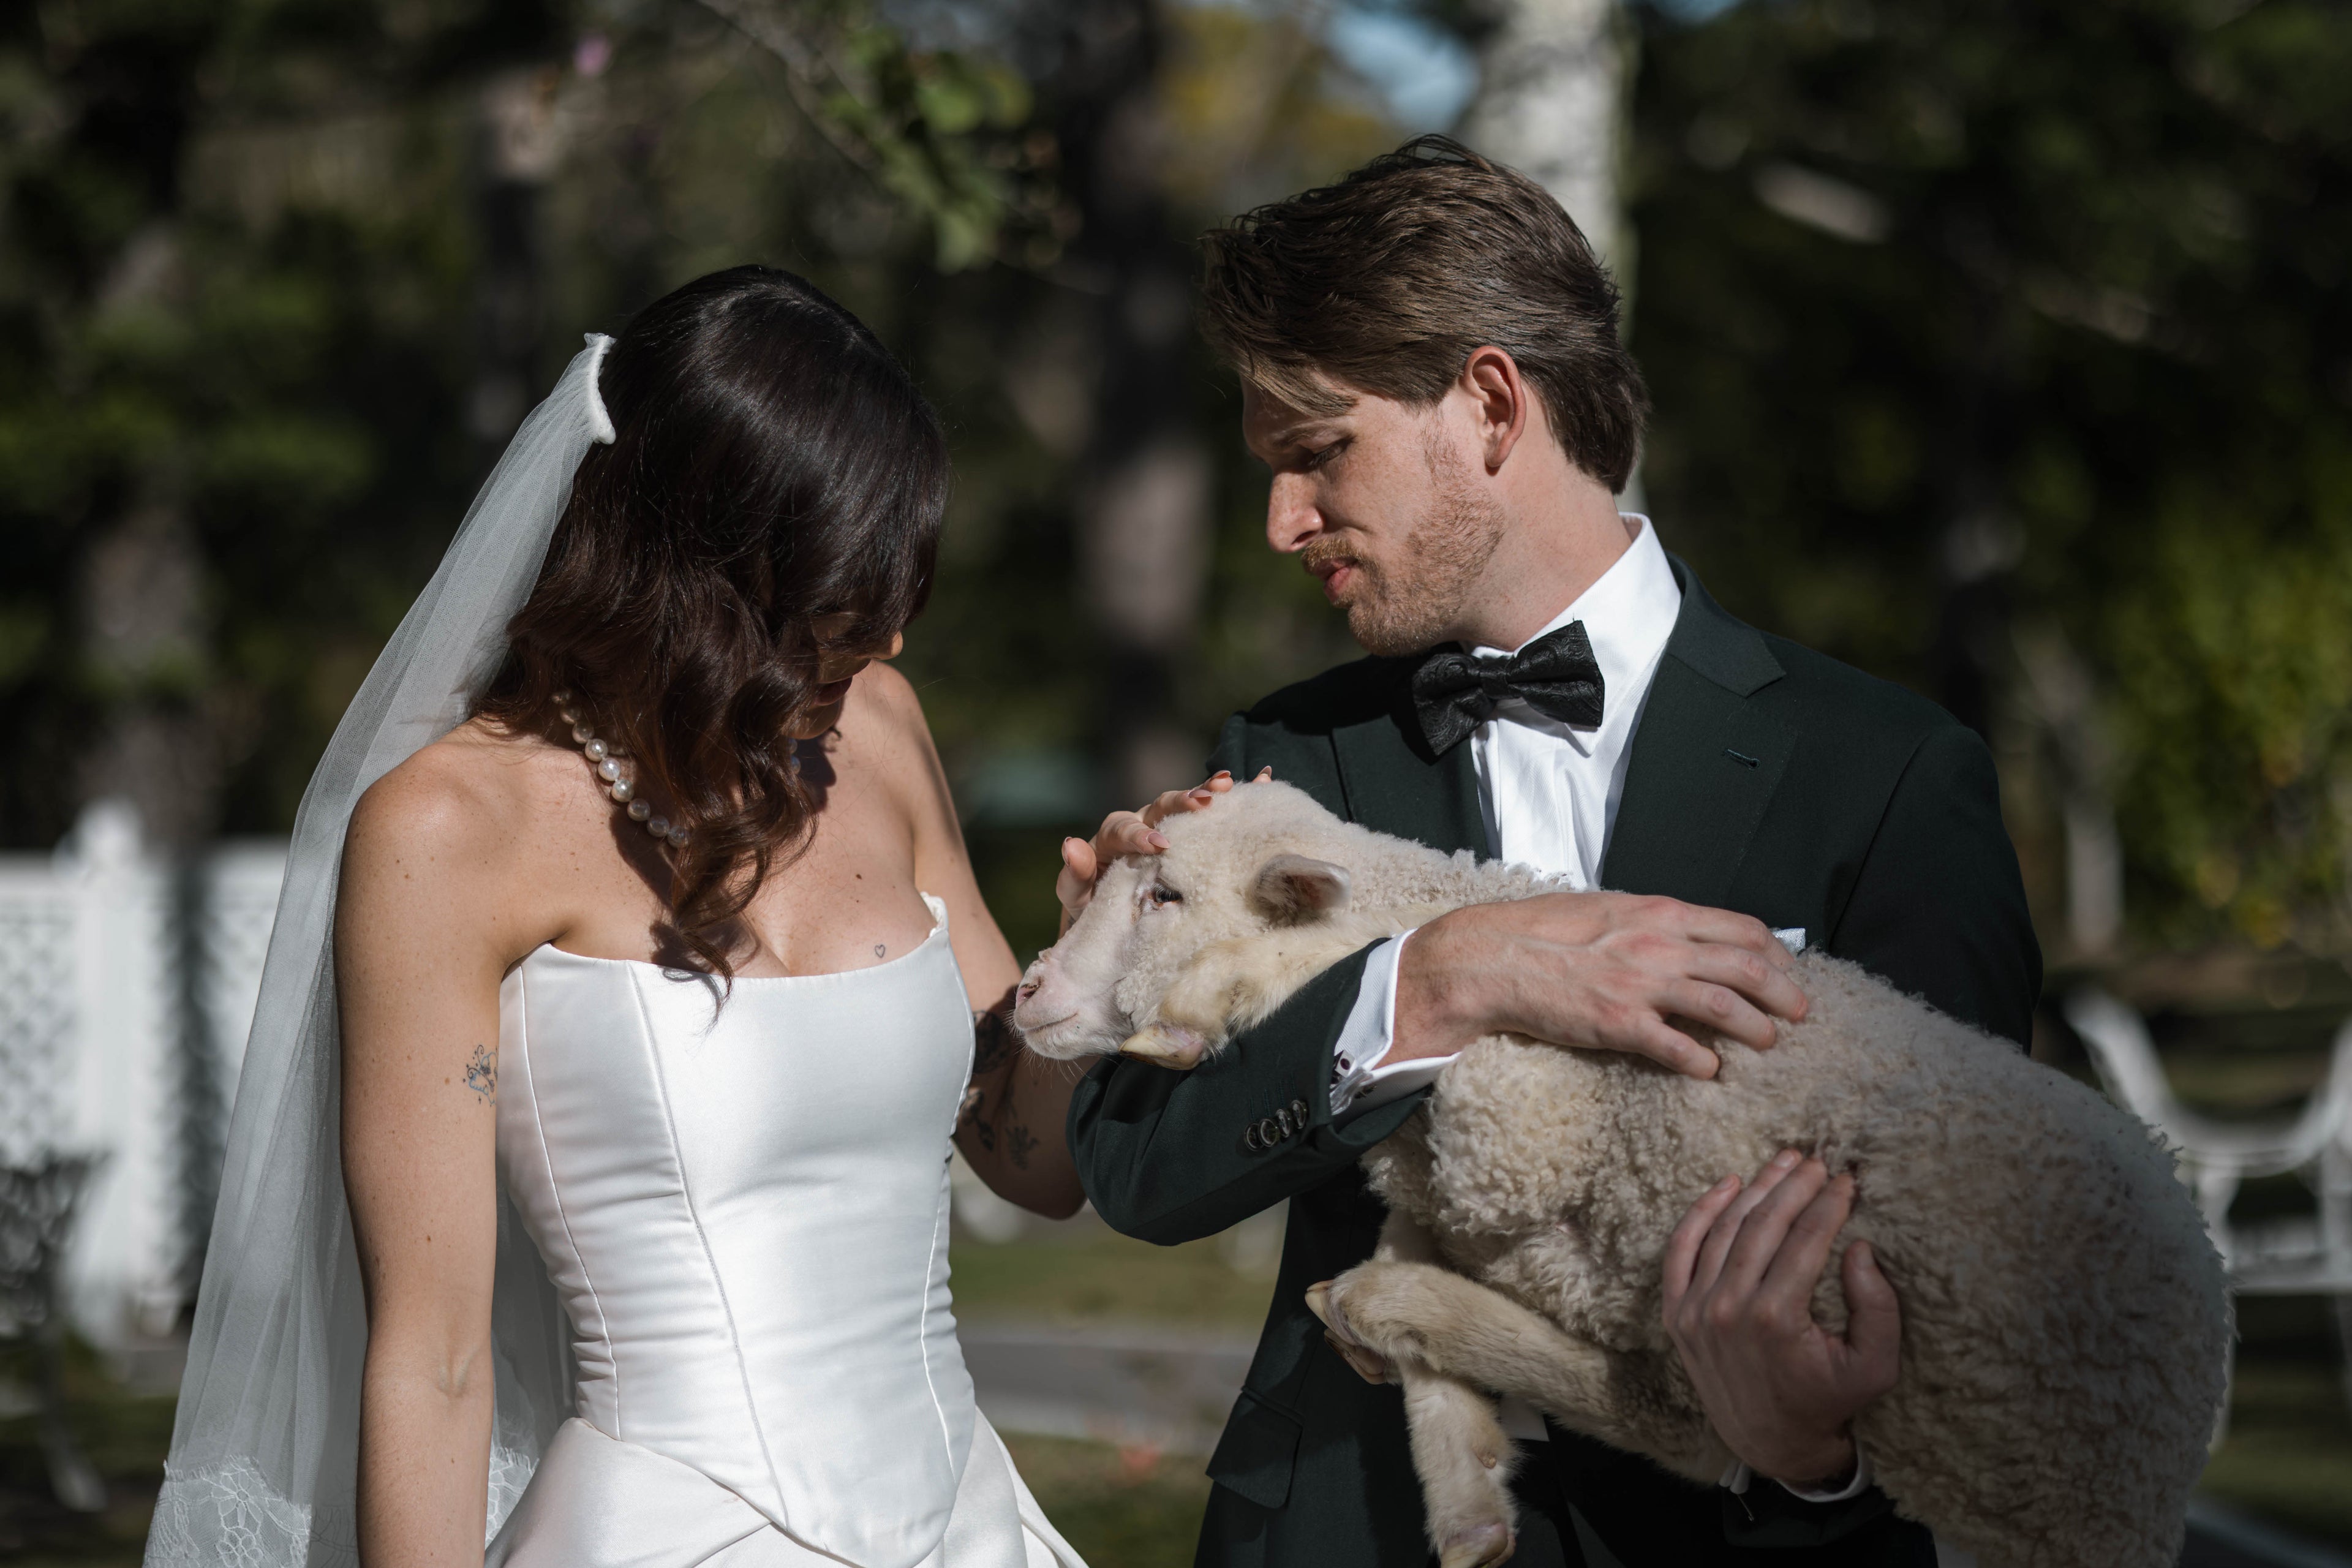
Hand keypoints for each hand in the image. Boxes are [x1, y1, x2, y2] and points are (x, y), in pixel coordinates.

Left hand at [1054, 768, 1271, 931]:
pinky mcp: (1190, 837)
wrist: (1110, 919)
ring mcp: (1167, 829)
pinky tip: (1263, 779)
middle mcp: (1141, 825)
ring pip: (1186, 807)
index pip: (1124, 828)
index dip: (1140, 835)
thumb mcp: (1076, 897)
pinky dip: (1236, 797)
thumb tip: (1070, 844)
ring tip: (1229, 784)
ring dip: (1208, 793)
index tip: (1159, 845)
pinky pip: (1212, 815)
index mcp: (1113, 837)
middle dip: (1182, 801)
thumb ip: (1074, 875)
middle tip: (1204, 799)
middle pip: (1160, 806)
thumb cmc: (1091, 909)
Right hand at [1393, 891, 1807, 1077]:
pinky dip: (1704, 1063)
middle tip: (1800, 1014)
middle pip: (1747, 967)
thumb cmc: (1542, 931)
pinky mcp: (1619, 1025)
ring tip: (1770, 1043)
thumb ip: (1650, 922)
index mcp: (1658, 912)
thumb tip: (1682, 934)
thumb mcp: (1606, 909)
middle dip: (1785, 993)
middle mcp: (1659, 944)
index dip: (1775, 952)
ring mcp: (1641, 985)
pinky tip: (1711, 1072)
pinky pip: (1679, 1048)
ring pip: (1725, 1007)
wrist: (1490, 958)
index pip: (1741, 928)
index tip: (1785, 970)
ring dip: (1758, 1029)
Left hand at [1661, 1151, 1899, 1487]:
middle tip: (1817, 1160)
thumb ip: (1877, 1308)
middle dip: (1794, 1187)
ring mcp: (1695, 1309)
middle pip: (1763, 1225)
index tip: (1846, 1179)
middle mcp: (1729, 1308)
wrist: (1771, 1441)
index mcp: (1776, 1318)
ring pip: (1724, 1230)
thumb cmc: (1828, 1399)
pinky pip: (1681, 1250)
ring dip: (1755, 1189)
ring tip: (1783, 1162)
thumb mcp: (1875, 1366)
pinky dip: (1701, 1212)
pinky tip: (1727, 1184)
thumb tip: (1859, 1248)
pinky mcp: (1676, 1312)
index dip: (1829, 1204)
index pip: (1806, 1240)